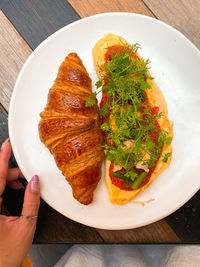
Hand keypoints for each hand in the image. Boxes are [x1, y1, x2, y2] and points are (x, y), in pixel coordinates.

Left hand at [0, 139, 39, 266]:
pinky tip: (14, 189)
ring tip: (21, 185)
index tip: (6, 145)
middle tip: (26, 174)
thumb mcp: (26, 225)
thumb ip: (32, 200)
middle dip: (11, 173)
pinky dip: (5, 187)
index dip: (2, 159)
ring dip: (8, 180)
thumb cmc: (8, 254)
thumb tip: (35, 181)